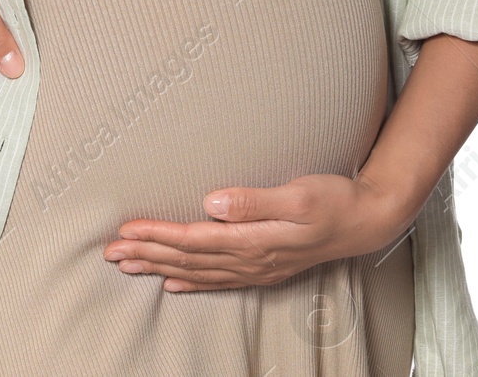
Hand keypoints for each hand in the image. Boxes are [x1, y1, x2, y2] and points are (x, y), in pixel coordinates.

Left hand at [101, 173, 415, 291]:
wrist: (367, 220)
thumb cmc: (334, 200)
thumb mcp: (299, 194)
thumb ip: (255, 200)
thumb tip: (213, 202)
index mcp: (255, 240)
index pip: (193, 239)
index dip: (158, 235)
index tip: (127, 230)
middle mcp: (251, 259)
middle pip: (188, 258)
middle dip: (147, 253)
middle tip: (110, 250)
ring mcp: (257, 267)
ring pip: (197, 270)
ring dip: (159, 266)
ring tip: (128, 264)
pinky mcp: (264, 266)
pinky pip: (218, 279)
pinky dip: (190, 280)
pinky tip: (171, 282)